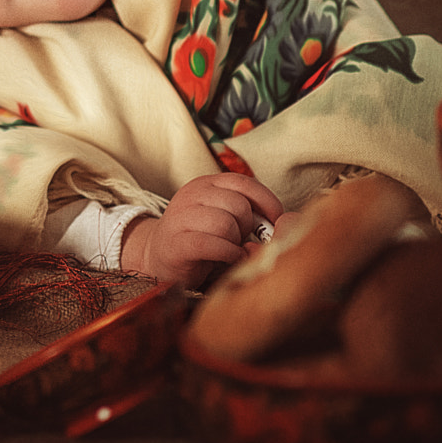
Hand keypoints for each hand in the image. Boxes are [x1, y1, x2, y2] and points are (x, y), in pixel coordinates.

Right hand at [121, 173, 283, 287]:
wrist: (158, 256)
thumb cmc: (202, 238)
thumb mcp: (224, 217)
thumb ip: (249, 215)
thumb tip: (282, 224)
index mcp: (206, 184)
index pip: (244, 183)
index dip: (267, 202)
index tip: (276, 220)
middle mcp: (191, 195)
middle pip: (238, 205)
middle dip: (247, 227)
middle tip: (241, 239)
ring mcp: (181, 217)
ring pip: (226, 224)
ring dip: (236, 242)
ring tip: (231, 249)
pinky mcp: (177, 243)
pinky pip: (213, 245)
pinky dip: (229, 254)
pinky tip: (230, 259)